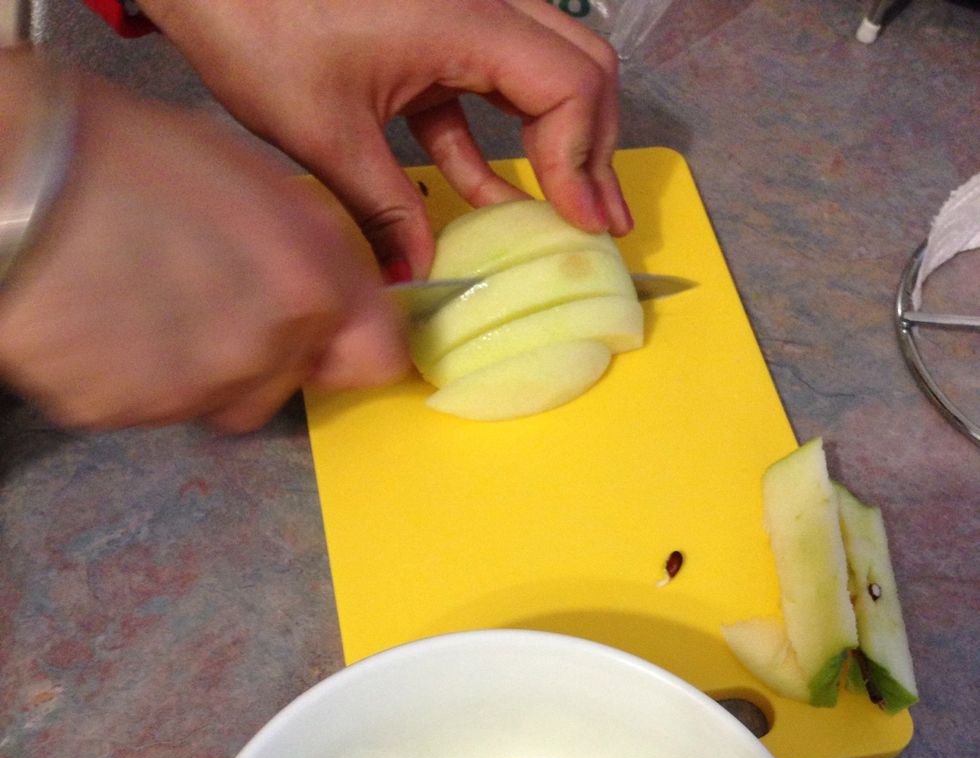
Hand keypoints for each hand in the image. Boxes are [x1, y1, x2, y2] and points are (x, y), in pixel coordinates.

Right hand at [0, 61, 407, 432]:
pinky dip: (131, 377)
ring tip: (146, 300)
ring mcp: (194, 391)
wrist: (20, 177)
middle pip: (287, 385)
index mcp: (310, 288)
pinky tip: (107, 319)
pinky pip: (146, 408)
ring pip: (218, 401)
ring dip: (195, 369)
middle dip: (260, 352)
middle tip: (204, 295)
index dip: (349, 347)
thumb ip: (318, 257)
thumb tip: (342, 302)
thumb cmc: (129, 156)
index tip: (329, 341)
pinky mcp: (125, 412)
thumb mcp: (257, 183)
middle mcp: (264, 351)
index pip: (378, 362)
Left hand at [140, 0, 631, 277]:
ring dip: (556, 146)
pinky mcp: (426, 35)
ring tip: (569, 214)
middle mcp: (477, 6)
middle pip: (578, 69)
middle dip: (595, 149)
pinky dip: (494, 145)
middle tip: (600, 221)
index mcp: (466, 19)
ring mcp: (455, 17)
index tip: (579, 223)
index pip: (570, 87)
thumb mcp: (326, 134)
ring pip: (539, 75)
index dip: (584, 161)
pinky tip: (494, 201)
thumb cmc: (257, 24)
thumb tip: (417, 275)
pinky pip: (483, 89)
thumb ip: (385, 209)